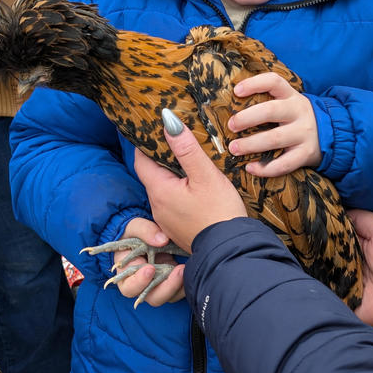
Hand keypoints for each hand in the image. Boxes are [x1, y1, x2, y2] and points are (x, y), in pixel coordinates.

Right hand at [113, 217, 185, 305]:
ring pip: (168, 296)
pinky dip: (185, 285)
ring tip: (184, 269)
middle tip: (177, 271)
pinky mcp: (172, 282)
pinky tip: (191, 272)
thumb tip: (161, 240)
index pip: (129, 287)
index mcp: (127, 274)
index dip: (138, 282)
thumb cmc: (137, 232)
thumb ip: (145, 231)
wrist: (152, 234)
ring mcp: (159, 285)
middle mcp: (144, 285)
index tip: (150, 268)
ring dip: (177, 286)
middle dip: (165, 288)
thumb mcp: (136, 227)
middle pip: (152, 297)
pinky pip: (179, 291)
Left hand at [134, 114, 245, 252]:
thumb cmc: (219, 212)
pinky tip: (195, 190)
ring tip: (188, 164)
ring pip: (163, 190)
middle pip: (152, 175)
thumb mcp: (205, 175)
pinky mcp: (176, 229)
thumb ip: (186, 148)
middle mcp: (157, 206)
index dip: (146, 144)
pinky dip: (178, 193)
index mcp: (159, 190)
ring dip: (171, 177)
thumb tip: (168, 120)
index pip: (141, 160)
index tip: (154, 130)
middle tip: (176, 142)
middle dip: (161, 159)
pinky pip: (172, 205)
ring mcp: (166, 220)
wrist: (230, 251)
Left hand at [227, 72, 319, 175]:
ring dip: (251, 144)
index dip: (255, 84)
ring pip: (275, 138)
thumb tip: (231, 102)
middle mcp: (298, 112)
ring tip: (234, 148)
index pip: (274, 82)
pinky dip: (266, 168)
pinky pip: (285, 163)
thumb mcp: (288, 102)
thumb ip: (268, 100)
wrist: (333, 133)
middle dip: (247, 118)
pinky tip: (250, 168)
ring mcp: (304, 133)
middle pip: (270, 111)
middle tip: (231, 126)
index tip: (236, 91)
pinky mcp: (306, 154)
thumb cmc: (296, 117)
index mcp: (291, 96)